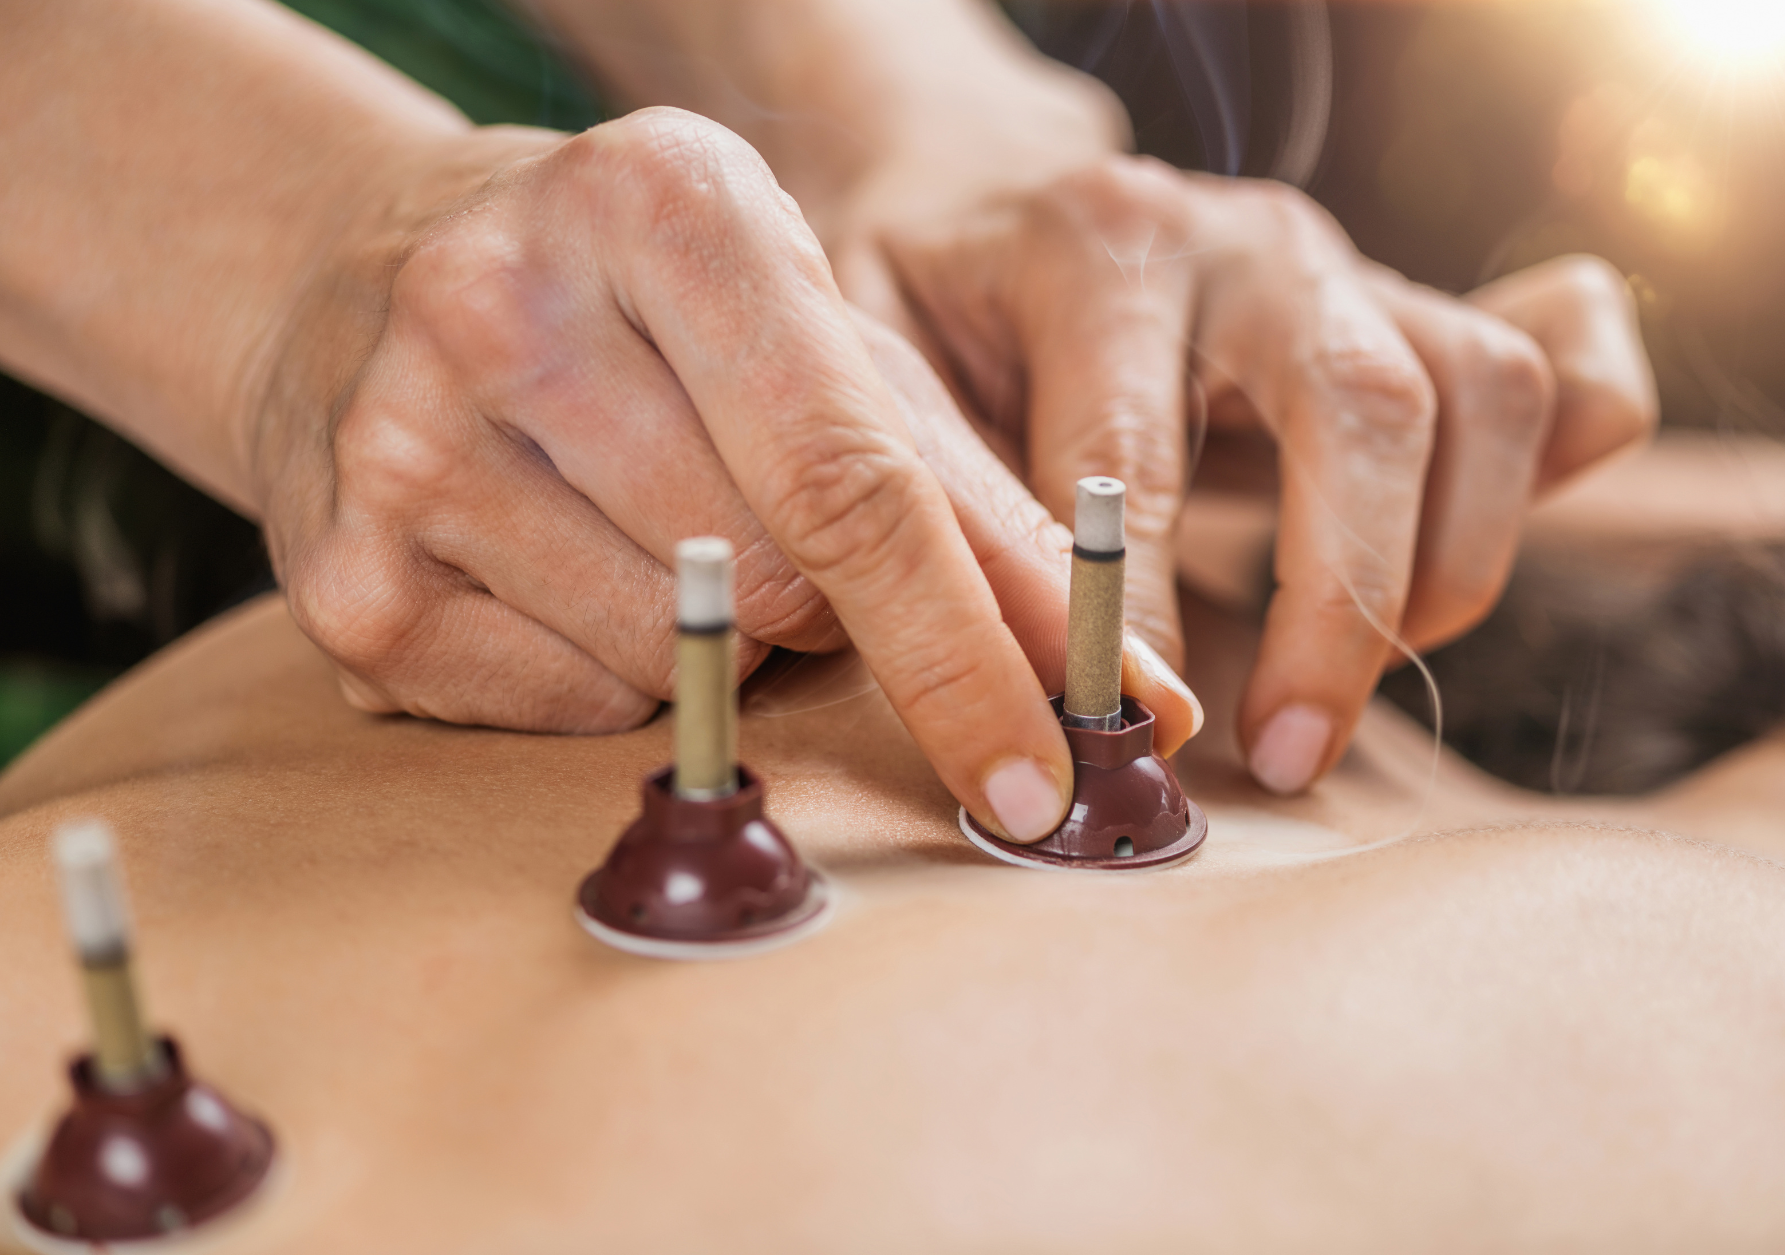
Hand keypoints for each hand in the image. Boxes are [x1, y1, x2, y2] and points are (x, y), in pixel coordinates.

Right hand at [246, 108, 1194, 843]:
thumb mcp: (814, 335)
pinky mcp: (343, 583)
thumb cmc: (643, 313)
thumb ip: (978, 506)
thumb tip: (1141, 700)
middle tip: (759, 522)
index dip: (965, 649)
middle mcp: (505, 301)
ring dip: (715, 643)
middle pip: (772, 584)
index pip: (853, 478)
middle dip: (818, 604)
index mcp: (664, 203)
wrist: (362, 282)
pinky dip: (609, 675)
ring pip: (674, 662)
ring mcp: (403, 444)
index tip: (1046, 778)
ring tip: (641, 523)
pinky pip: (570, 710)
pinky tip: (557, 567)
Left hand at [825, 154, 1656, 794]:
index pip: (1136, 453)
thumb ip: (954, 520)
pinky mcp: (1409, 305)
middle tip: (1288, 755)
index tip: (1136, 738)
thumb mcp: (880, 391)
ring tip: (1344, 679)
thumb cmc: (922, 316)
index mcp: (1095, 244)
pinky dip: (1547, 483)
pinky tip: (1438, 583)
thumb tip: (1060, 693)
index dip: (1141, 619)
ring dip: (1442, 566)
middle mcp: (1244, 239)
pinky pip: (1556, 370)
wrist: (977, 202)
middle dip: (1338, 606)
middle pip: (1363, 408)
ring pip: (1483, 393)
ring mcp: (1346, 264)